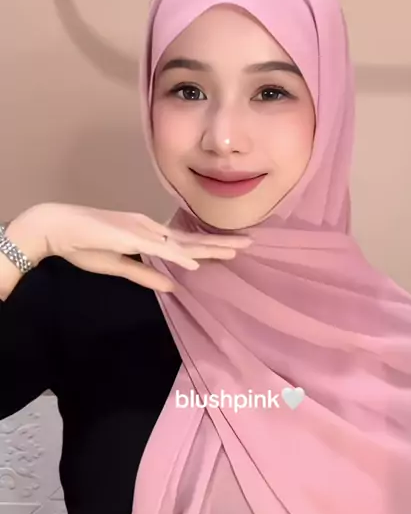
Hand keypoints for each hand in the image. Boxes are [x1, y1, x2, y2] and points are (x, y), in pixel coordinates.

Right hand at [10, 203, 251, 291]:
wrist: (57, 227)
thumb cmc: (83, 244)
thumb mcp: (118, 265)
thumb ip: (145, 274)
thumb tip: (173, 286)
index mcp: (147, 234)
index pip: (184, 243)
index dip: (208, 247)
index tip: (231, 251)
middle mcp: (149, 228)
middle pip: (191, 239)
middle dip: (220, 243)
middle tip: (249, 244)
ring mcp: (142, 230)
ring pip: (183, 241)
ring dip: (210, 246)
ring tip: (236, 250)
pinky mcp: (130, 236)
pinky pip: (160, 249)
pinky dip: (179, 256)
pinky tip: (197, 263)